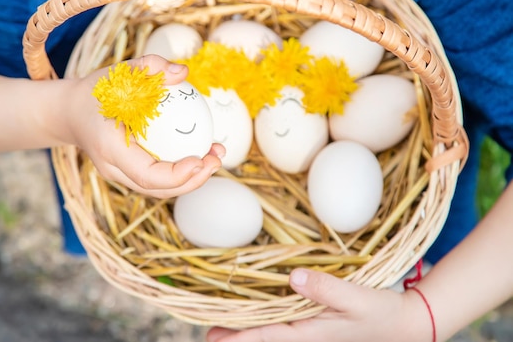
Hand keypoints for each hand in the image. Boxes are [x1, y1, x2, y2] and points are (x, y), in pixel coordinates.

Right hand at [64, 54, 223, 198]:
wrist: (70, 112)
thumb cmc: (96, 90)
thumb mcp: (120, 71)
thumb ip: (150, 66)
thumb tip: (183, 73)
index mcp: (109, 147)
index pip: (146, 174)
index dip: (176, 175)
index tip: (200, 160)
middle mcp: (112, 168)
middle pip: (155, 189)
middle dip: (192, 181)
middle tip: (217, 159)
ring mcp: (119, 174)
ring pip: (158, 189)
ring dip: (191, 179)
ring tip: (216, 156)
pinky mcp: (127, 173)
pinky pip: (156, 179)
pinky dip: (180, 172)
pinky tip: (200, 152)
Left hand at [206, 268, 431, 341]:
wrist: (405, 324)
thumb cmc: (382, 313)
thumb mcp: (356, 299)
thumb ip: (326, 289)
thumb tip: (292, 277)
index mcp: (310, 332)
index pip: (266, 336)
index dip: (239, 336)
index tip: (213, 336)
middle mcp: (306, 333)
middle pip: (264, 335)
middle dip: (236, 334)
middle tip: (207, 330)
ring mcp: (310, 329)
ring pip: (273, 329)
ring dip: (248, 326)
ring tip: (221, 322)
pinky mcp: (317, 320)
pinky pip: (285, 320)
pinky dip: (268, 316)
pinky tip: (258, 308)